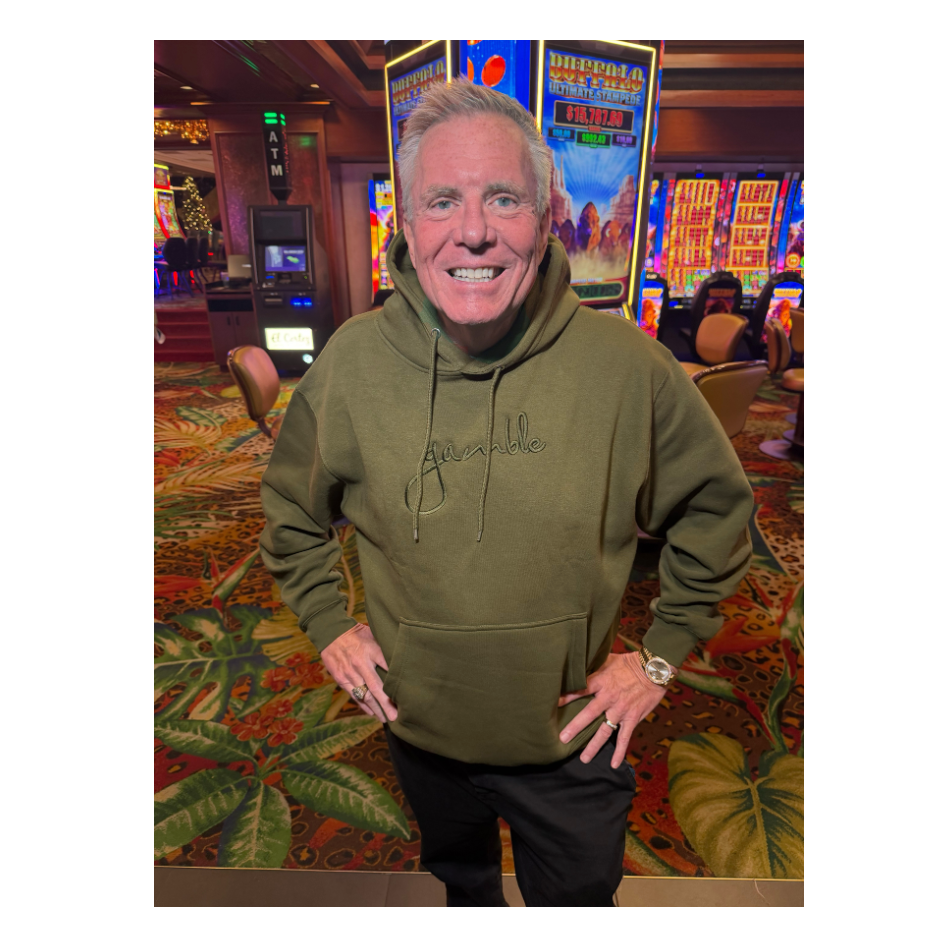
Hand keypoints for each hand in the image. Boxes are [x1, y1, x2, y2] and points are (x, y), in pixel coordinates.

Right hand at [320, 622, 397, 724]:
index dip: (396, 681)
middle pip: (376, 687)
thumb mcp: (373, 635)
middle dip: (386, 703)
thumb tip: (400, 657)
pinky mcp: (341, 678)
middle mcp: (360, 664)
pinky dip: (363, 705)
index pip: (388, 667)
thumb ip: (384, 648)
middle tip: (395, 716)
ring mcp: (350, 673)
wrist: (331, 633)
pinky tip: (372, 712)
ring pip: (364, 695)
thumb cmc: (356, 634)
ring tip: (385, 719)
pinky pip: (354, 695)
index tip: (406, 693)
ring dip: (376, 708)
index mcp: (371, 650)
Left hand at [558, 651, 666, 767]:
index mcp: (601, 682)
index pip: (580, 690)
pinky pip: (625, 737)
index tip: (554, 705)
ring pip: (604, 731)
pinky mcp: (632, 718)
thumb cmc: (630, 662)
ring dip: (594, 746)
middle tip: (562, 739)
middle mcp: (609, 698)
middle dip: (575, 727)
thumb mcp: (609, 659)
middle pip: (588, 714)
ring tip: (584, 758)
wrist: (654, 670)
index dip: (567, 697)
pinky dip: (620, 751)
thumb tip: (579, 664)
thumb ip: (594, 665)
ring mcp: (621, 710)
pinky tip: (614, 764)